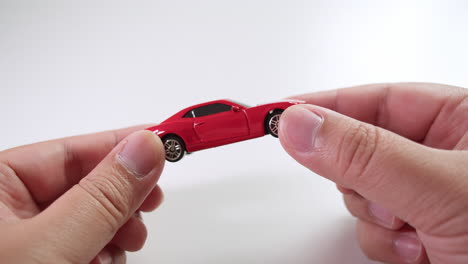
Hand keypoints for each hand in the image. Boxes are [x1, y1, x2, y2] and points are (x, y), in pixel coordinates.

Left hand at [0, 127, 164, 262]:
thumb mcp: (52, 244)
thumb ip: (102, 197)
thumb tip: (145, 148)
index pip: (71, 150)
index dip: (123, 144)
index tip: (165, 138)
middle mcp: (11, 208)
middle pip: (86, 182)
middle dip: (123, 195)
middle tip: (151, 197)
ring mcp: (31, 237)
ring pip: (94, 214)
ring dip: (119, 228)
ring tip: (125, 242)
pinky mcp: (48, 259)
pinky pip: (88, 240)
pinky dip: (107, 249)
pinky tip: (105, 260)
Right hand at [279, 83, 467, 263]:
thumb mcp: (439, 187)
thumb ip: (366, 155)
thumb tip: (301, 126)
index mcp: (461, 121)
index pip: (379, 100)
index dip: (329, 105)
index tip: (282, 113)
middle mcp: (441, 155)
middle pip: (362, 149)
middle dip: (359, 177)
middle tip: (372, 191)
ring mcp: (427, 195)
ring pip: (361, 192)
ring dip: (374, 216)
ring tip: (412, 231)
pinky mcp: (418, 230)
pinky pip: (372, 227)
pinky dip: (383, 242)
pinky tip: (416, 250)